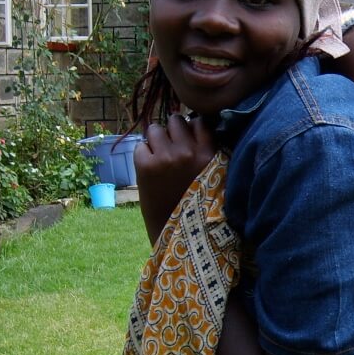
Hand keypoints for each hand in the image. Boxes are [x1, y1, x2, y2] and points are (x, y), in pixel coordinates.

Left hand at [134, 114, 218, 243]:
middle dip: (171, 132)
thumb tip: (189, 124)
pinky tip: (150, 172)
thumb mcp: (213, 175)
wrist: (178, 233)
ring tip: (159, 158)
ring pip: (155, 129)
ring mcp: (166, 158)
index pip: (199, 121)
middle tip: (171, 150)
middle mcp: (189, 152)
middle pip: (175, 120)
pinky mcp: (146, 166)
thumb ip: (205, 151)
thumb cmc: (197, 203)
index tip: (188, 140)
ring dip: (155, 140)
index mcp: (210, 154)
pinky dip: (142, 156)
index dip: (191, 128)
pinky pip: (140, 146)